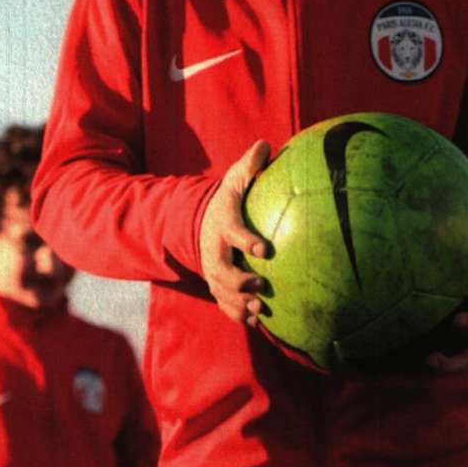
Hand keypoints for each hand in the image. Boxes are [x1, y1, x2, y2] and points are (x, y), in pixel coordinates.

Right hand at [199, 140, 271, 325]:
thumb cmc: (227, 201)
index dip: (247, 241)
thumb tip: (266, 144)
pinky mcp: (217, 285)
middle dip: (239, 281)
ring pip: (222, 292)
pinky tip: (256, 322)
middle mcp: (215, 251)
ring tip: (259, 310)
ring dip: (239, 303)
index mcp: (223, 224)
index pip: (234, 232)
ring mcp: (214, 271)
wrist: (200, 225)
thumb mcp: (234, 180)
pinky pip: (224, 303)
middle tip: (260, 285)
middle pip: (221, 271)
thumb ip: (249, 166)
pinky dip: (237, 314)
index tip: (265, 248)